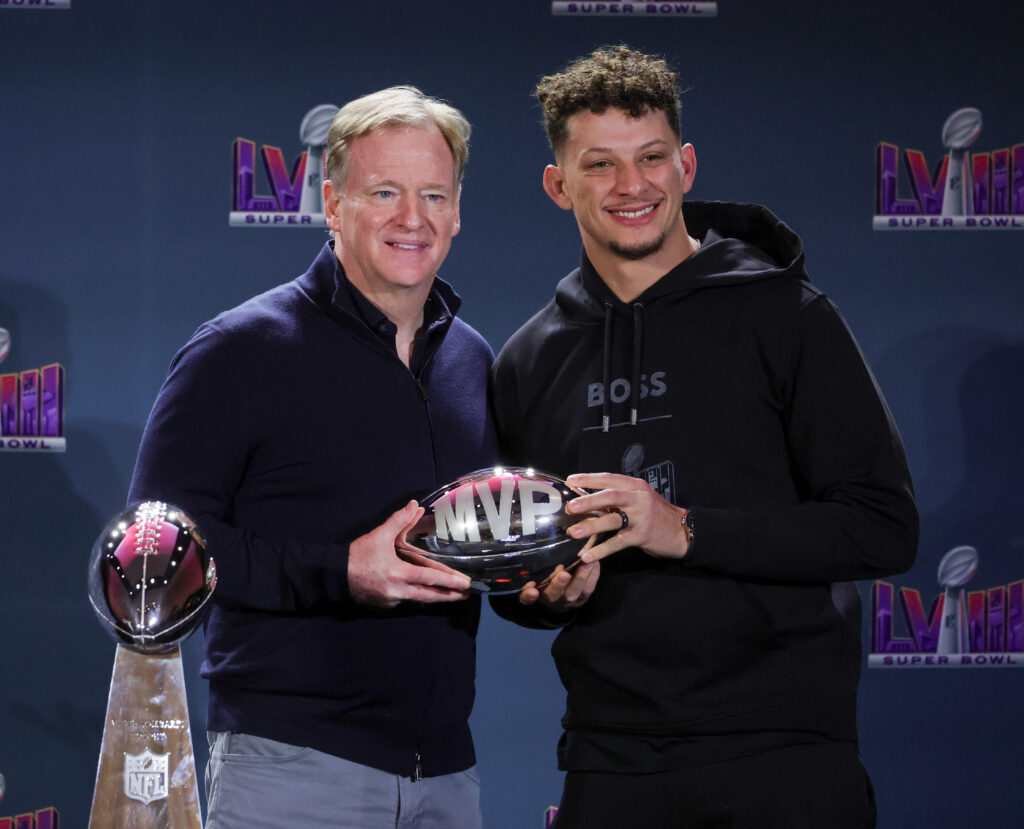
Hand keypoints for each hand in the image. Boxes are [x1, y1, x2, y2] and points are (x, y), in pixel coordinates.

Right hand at [348, 501, 472, 606]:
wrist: (334, 574)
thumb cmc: (358, 554)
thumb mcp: (380, 535)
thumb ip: (399, 520)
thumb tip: (415, 505)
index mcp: (399, 574)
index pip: (430, 578)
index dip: (449, 581)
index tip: (465, 584)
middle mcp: (397, 591)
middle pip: (429, 596)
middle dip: (449, 596)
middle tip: (466, 594)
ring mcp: (391, 601)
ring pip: (418, 600)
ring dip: (435, 598)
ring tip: (451, 595)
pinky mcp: (384, 605)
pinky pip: (404, 600)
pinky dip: (415, 596)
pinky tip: (422, 592)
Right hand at [518, 558, 599, 610]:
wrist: (557, 601)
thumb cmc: (541, 587)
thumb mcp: (530, 587)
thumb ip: (528, 589)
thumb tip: (532, 586)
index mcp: (539, 597)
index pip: (530, 599)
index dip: (530, 596)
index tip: (532, 590)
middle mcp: (555, 602)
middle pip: (555, 596)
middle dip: (560, 584)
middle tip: (563, 573)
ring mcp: (570, 601)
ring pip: (577, 593)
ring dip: (582, 577)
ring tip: (587, 562)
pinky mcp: (583, 598)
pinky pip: (589, 589)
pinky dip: (593, 576)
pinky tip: (595, 563)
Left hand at [564, 472, 691, 563]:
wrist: (682, 530)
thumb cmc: (656, 514)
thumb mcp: (640, 499)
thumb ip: (619, 497)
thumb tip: (587, 499)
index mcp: (636, 486)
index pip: (610, 479)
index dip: (589, 479)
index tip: (570, 480)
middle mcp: (639, 499)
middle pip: (610, 496)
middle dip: (588, 501)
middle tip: (570, 507)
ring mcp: (642, 517)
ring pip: (612, 519)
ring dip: (591, 526)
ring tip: (573, 532)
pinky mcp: (642, 536)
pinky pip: (618, 543)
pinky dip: (602, 550)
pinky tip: (588, 556)